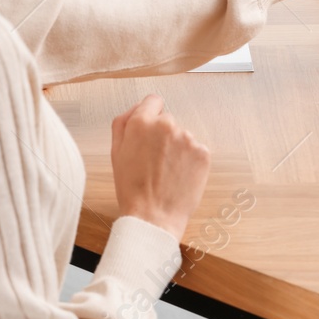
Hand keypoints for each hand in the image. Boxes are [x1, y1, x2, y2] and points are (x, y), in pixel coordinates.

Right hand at [111, 94, 209, 239]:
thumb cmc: (132, 188)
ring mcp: (187, 138)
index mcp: (141, 122)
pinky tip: (179, 176)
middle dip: (162, 135)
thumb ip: (122, 123)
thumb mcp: (115, 152)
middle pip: (167, 120)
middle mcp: (166, 125)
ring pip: (182, 137)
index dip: (150, 115)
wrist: (153, 217)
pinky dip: (190, 161)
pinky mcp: (203, 152)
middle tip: (154, 160)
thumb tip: (135, 108)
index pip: (153, 101)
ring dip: (177, 149)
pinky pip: (196, 150)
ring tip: (166, 172)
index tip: (150, 131)